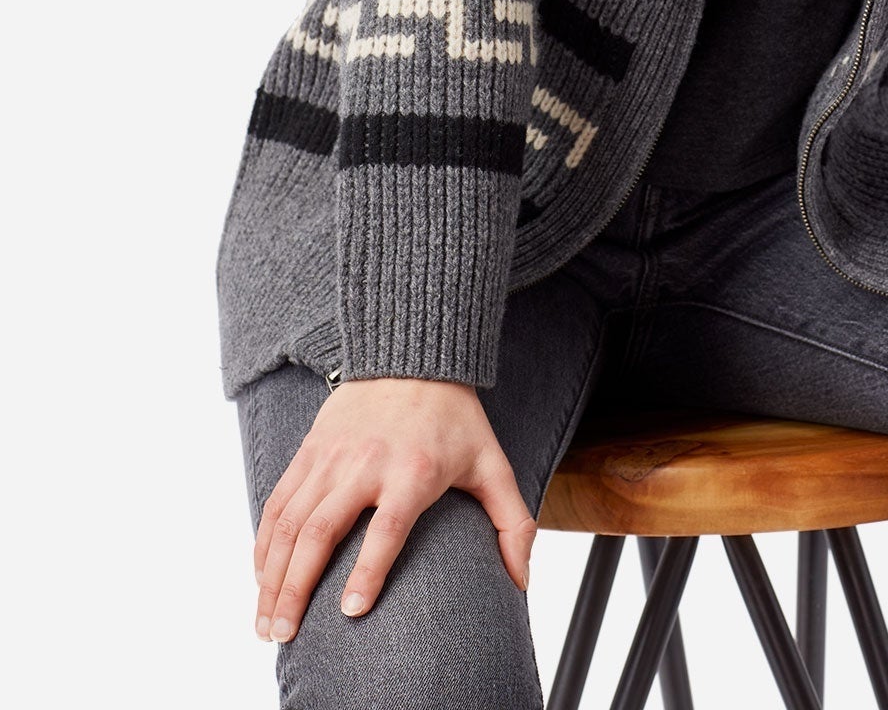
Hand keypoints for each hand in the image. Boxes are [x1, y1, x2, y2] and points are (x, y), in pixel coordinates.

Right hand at [252, 375, 537, 642]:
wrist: (413, 356)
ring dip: (271, 578)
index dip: (368, 571)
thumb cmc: (455, 418)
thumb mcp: (492, 463)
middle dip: (295, 590)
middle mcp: (366, 464)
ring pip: (289, 523)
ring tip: (266, 623)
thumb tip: (520, 581)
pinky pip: (277, 502)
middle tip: (285, 636)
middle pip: (320, 532)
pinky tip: (262, 578)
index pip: (387, 528)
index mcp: (414, 471)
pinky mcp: (310, 449)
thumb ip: (512, 523)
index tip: (350, 612)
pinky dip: (264, 543)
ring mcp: (332, 456)